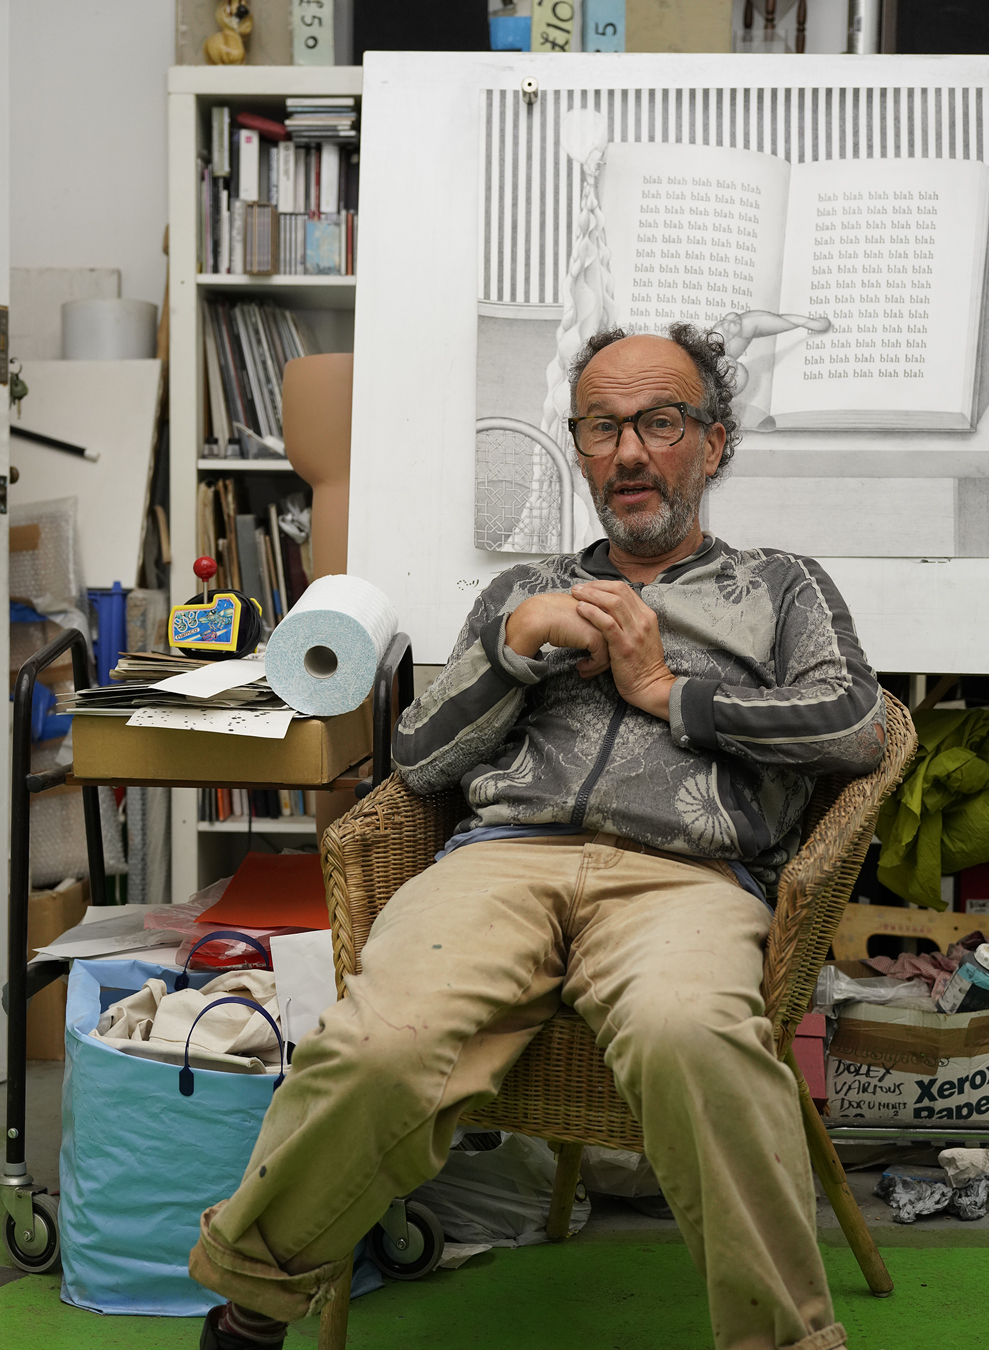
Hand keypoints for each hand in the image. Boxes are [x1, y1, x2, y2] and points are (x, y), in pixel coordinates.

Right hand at [505, 593, 610, 677]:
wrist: (538, 618)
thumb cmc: (549, 616)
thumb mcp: (573, 616)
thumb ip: (584, 621)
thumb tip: (583, 632)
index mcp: (600, 605)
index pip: (613, 628)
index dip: (605, 643)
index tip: (594, 655)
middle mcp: (604, 614)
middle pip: (616, 640)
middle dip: (606, 656)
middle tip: (592, 667)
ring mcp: (603, 625)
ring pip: (612, 651)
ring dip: (599, 665)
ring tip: (584, 670)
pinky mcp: (597, 637)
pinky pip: (602, 659)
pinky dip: (593, 667)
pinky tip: (580, 667)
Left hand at [570, 581, 676, 719]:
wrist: (651, 686)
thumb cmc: (643, 664)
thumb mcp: (643, 637)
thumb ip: (632, 622)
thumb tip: (613, 611)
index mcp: (647, 616)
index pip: (625, 590)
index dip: (604, 585)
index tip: (589, 587)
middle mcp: (643, 621)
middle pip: (618, 591)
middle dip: (595, 586)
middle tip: (578, 588)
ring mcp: (634, 633)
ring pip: (612, 603)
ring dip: (591, 595)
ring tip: (576, 594)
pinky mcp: (623, 646)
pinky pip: (607, 623)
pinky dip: (592, 612)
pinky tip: (580, 609)